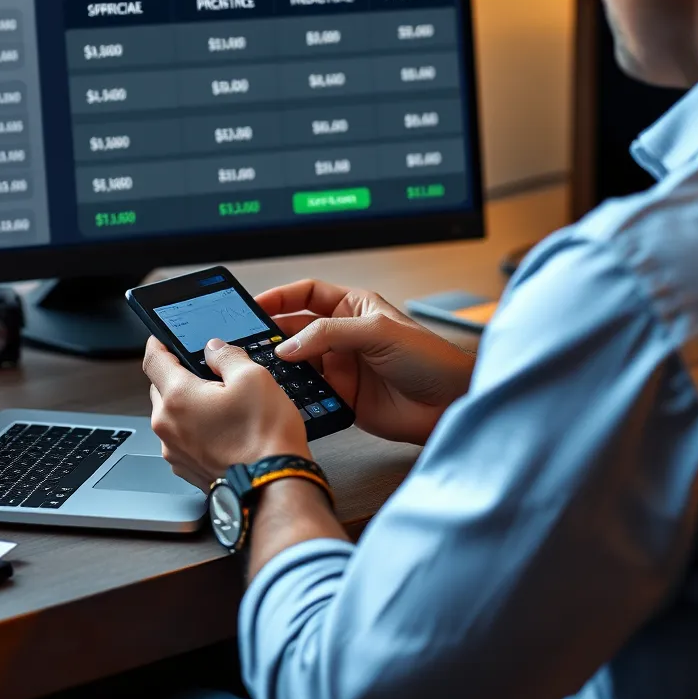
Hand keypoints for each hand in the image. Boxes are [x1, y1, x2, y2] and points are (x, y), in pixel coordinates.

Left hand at [143, 336, 309, 490]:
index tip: (161, 338)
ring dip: (187, 405)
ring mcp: (175, 451)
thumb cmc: (264, 436)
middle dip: (177, 375)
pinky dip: (195, 429)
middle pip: (160, 388)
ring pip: (172, 415)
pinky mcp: (187, 469)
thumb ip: (227, 356)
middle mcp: (168, 426)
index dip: (157, 343)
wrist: (273, 486)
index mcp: (178, 398)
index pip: (153, 360)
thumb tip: (214, 349)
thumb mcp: (253, 377)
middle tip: (205, 370)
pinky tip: (222, 428)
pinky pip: (182, 439)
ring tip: (221, 403)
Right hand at [259, 279, 474, 444]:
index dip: (280, 297)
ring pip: (298, 362)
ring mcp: (341, 366)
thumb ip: (329, 334)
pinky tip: (284, 394)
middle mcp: (343, 335)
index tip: (253, 306)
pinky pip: (309, 392)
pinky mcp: (342, 397)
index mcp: (353, 307)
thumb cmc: (429, 358)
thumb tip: (287, 345)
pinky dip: (294, 393)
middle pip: (296, 329)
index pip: (306, 294)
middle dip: (272, 334)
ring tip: (260, 369)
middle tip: (247, 341)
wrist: (449, 404)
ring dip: (281, 365)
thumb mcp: (377, 332)